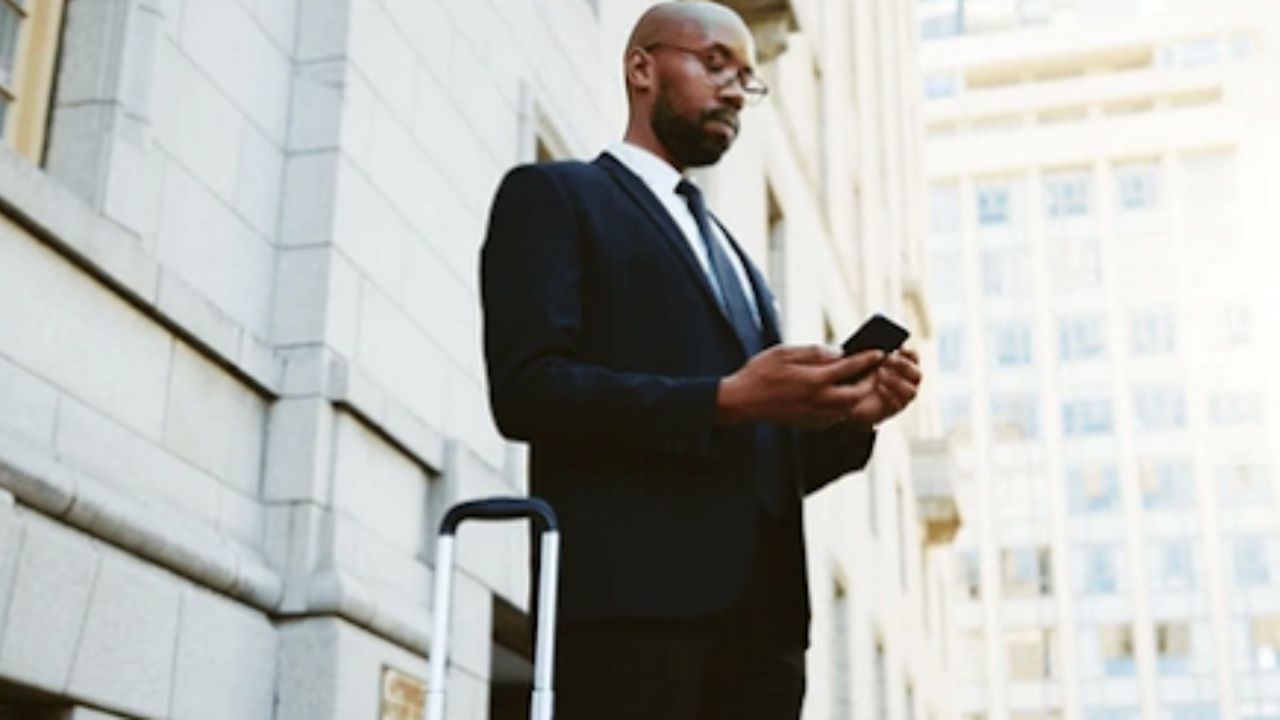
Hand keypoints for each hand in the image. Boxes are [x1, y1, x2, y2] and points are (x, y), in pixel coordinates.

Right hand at [716, 345, 885, 427]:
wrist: (741, 401)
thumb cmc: (760, 373)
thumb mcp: (785, 353)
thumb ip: (814, 352)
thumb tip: (838, 353)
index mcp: (814, 380)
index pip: (850, 368)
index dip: (868, 359)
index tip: (879, 352)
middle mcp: (818, 400)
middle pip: (857, 394)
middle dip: (870, 382)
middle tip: (873, 371)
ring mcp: (815, 415)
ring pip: (849, 409)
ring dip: (857, 395)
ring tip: (859, 382)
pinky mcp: (810, 424)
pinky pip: (835, 416)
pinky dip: (842, 406)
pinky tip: (838, 395)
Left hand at [842, 348, 921, 428]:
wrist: (847, 400)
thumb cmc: (857, 376)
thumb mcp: (862, 362)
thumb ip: (871, 356)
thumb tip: (878, 350)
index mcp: (902, 366)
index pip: (914, 358)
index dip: (910, 353)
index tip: (899, 347)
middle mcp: (907, 382)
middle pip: (917, 374)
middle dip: (904, 366)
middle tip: (887, 359)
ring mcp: (902, 397)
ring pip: (912, 391)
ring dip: (897, 381)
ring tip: (879, 373)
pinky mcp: (893, 409)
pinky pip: (897, 404)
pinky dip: (888, 394)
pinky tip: (878, 387)